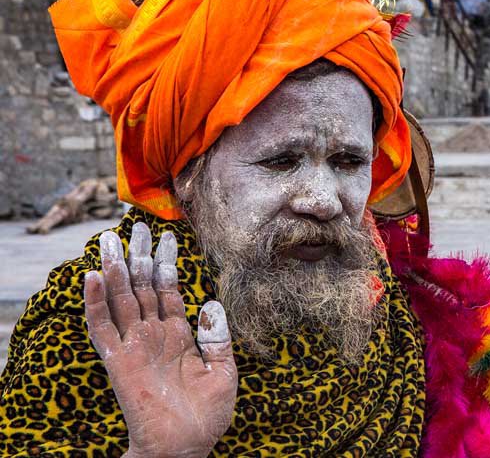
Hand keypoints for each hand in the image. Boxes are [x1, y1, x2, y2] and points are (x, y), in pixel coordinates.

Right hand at [85, 223, 237, 457]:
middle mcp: (154, 336)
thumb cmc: (207, 415)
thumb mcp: (224, 370)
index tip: (167, 236)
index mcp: (179, 336)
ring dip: (115, 270)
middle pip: (143, 287)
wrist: (187, 447)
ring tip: (109, 240)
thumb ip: (217, 336)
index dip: (167, 264)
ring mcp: (135, 346)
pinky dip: (96, 303)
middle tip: (134, 225)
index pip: (169, 291)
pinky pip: (102, 328)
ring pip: (121, 300)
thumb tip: (210, 302)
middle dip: (139, 256)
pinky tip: (93, 278)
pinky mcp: (119, 362)